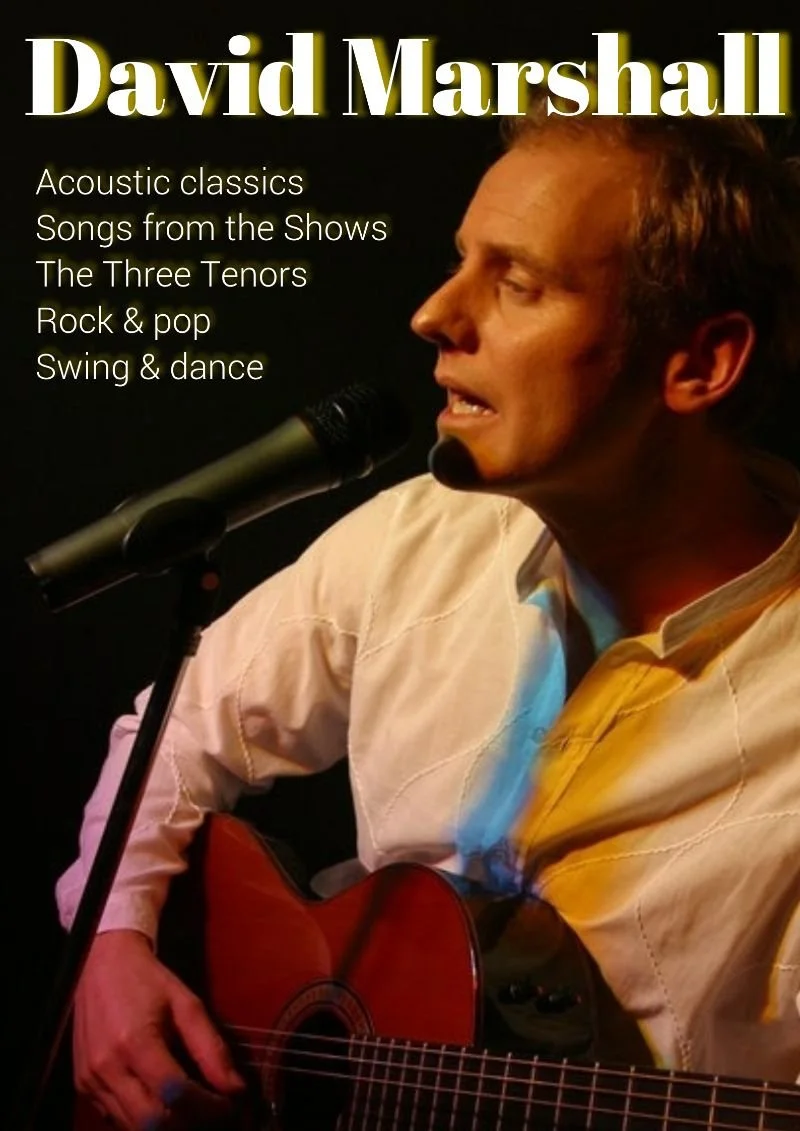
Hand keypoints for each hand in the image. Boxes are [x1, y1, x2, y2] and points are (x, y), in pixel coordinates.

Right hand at [73, 929, 245, 1128]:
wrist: (102, 964)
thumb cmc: (147, 981)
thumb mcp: (187, 1004)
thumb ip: (211, 1047)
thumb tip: (235, 1088)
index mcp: (135, 1042)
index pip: (175, 1094)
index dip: (207, 1107)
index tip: (229, 1106)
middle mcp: (107, 1067)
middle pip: (151, 1122)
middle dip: (188, 1124)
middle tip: (212, 1114)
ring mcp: (90, 1079)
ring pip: (132, 1126)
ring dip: (166, 1125)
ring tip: (192, 1111)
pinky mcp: (83, 1085)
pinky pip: (115, 1118)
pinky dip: (142, 1119)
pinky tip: (163, 1104)